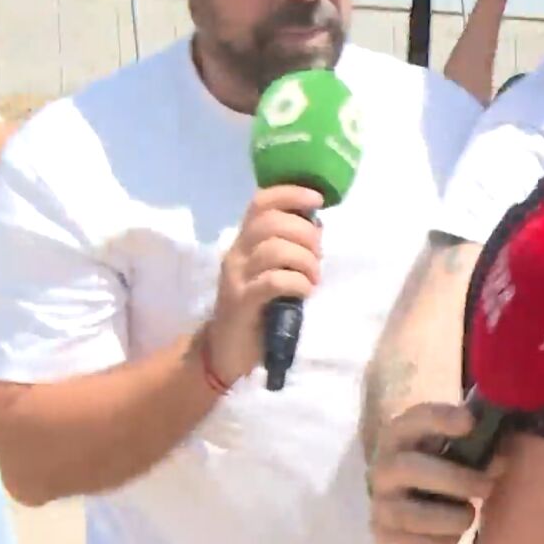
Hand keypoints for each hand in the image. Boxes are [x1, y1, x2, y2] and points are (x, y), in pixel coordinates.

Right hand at [205, 185, 323, 385]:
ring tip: (313, 278)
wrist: (225, 349)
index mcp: (244, 241)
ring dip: (305, 261)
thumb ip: (287, 248)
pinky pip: (274, 281)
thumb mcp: (270, 271)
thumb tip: (316, 228)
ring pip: (275, 249)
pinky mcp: (242, 302)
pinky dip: (297, 282)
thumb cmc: (257, 308)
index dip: (290, 194)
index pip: (261, 203)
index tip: (317, 199)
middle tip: (318, 256)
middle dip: (305, 233)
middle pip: (272, 223)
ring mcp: (237, 277)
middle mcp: (237, 253)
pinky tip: (305, 291)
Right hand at [367, 402, 503, 543]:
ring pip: (409, 515)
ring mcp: (380, 503)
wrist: (409, 496)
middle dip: (454, 479)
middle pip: (409, 468)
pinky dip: (442, 542)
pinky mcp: (384, 535)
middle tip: (487, 486)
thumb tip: (500, 458)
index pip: (414, 420)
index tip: (469, 422)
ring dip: (449, 517)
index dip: (440, 419)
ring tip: (469, 514)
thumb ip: (475, 441)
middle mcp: (382, 467)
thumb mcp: (452, 443)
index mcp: (400, 434)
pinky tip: (453, 534)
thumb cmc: (440, 461)